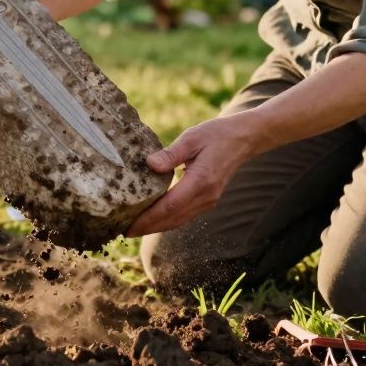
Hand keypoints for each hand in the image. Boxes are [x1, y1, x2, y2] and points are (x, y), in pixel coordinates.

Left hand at [125, 113, 262, 236]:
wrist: (243, 139)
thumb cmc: (216, 134)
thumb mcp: (192, 138)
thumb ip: (170, 154)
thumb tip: (150, 164)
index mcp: (200, 181)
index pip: (169, 207)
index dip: (147, 219)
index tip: (128, 225)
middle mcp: (205, 197)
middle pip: (172, 220)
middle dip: (147, 228)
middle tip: (122, 231)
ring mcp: (208, 201)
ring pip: (178, 221)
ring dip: (156, 227)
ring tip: (133, 228)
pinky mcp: (208, 200)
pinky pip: (184, 216)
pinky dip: (167, 220)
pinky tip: (153, 219)